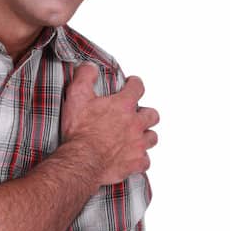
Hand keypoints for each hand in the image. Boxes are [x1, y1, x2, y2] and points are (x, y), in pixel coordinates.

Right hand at [60, 64, 159, 186]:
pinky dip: (141, 160)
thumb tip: (90, 67)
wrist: (81, 162)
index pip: (138, 87)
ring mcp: (137, 144)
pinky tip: (134, 159)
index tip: (132, 84)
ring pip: (152, 137)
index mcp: (123, 105)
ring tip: (138, 137)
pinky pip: (145, 161)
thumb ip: (85, 77)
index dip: (135, 84)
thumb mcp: (77, 96)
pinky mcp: (135, 163)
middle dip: (146, 113)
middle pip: (152, 114)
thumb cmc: (79, 132)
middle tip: (137, 115)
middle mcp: (135, 123)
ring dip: (146, 136)